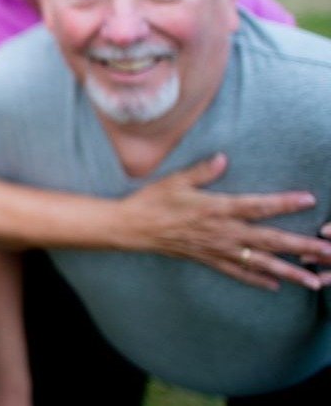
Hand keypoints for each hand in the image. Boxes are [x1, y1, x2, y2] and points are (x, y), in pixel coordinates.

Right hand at [120, 154, 330, 290]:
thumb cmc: (153, 200)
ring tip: (315, 280)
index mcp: (217, 208)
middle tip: (328, 252)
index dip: (284, 202)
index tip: (309, 199)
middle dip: (302, 247)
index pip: (257, 206)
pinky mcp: (208, 259)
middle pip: (270, 240)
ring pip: (260, 262)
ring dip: (290, 271)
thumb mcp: (176, 180)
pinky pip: (237, 273)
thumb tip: (224, 158)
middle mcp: (222, 231)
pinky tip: (276, 285)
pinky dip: (257, 280)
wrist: (132, 228)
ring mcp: (216, 249)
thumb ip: (203, 171)